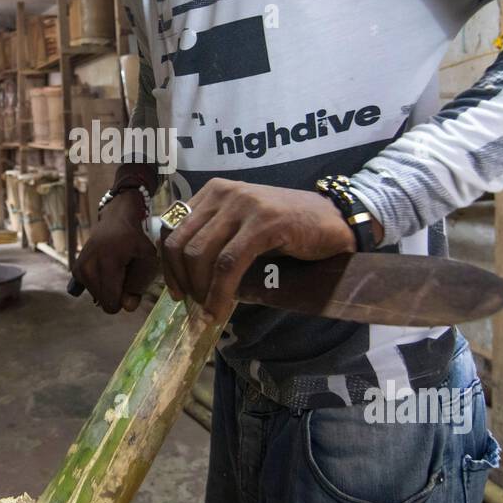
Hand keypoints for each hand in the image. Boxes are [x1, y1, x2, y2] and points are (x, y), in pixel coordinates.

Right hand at [72, 190, 158, 313]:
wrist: (115, 221)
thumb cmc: (135, 241)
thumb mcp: (148, 259)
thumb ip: (139, 285)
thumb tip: (127, 307)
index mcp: (107, 264)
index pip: (111, 304)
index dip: (124, 300)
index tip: (131, 283)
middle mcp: (88, 268)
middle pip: (104, 301)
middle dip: (116, 293)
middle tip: (124, 272)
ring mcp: (79, 269)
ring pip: (97, 297)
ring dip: (108, 287)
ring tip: (115, 267)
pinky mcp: (76, 270)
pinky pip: (89, 290)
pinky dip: (98, 284)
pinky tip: (104, 269)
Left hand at [160, 179, 382, 321]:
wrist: (334, 220)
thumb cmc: (288, 229)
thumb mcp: (242, 228)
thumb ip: (216, 239)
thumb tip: (184, 276)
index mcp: (212, 191)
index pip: (172, 228)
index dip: (168, 265)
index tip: (176, 291)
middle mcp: (223, 192)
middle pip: (181, 243)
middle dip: (183, 281)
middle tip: (194, 306)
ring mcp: (243, 205)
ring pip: (201, 255)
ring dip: (200, 290)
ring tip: (209, 311)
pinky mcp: (263, 222)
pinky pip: (228, 263)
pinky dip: (220, 291)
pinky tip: (221, 309)